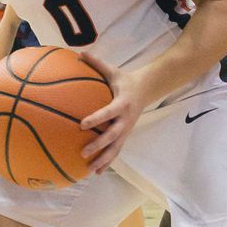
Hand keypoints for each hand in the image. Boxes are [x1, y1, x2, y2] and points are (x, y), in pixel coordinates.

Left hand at [79, 52, 146, 174]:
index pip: (108, 113)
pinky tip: (96, 173)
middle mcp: (125, 119)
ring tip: (90, 170)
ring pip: (116, 148)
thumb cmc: (125, 80)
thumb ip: (96, 63)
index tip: (82, 125)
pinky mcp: (126, 135)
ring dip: (104, 160)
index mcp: (122, 104)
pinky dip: (108, 162)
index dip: (96, 119)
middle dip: (99, 145)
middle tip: (83, 152)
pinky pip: (117, 151)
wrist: (147, 89)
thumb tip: (79, 53)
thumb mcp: (113, 71)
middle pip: (113, 136)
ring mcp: (127, 129)